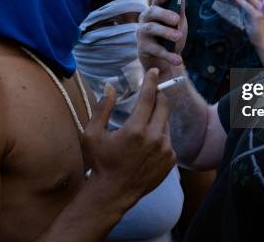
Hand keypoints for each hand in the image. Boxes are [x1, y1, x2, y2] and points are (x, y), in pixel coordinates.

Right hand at [81, 68, 175, 209]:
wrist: (114, 193)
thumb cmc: (100, 162)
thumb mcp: (93, 134)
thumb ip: (103, 107)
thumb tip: (110, 85)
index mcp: (136, 129)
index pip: (149, 97)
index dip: (151, 81)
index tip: (154, 71)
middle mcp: (155, 138)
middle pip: (163, 106)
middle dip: (158, 96)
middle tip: (151, 93)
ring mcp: (165, 150)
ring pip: (166, 123)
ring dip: (157, 118)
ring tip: (142, 126)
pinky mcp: (171, 160)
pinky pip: (169, 139)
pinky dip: (160, 135)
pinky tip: (147, 143)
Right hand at [137, 0, 187, 73]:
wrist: (163, 60)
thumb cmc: (169, 36)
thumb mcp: (178, 23)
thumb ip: (179, 10)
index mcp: (155, 10)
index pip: (157, 0)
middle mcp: (145, 19)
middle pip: (152, 12)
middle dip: (164, 14)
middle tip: (177, 19)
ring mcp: (142, 33)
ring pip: (151, 28)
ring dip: (165, 32)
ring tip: (178, 36)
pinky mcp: (142, 47)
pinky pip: (155, 50)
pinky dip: (168, 55)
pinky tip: (178, 60)